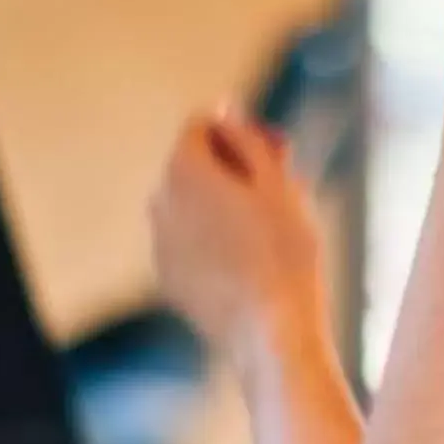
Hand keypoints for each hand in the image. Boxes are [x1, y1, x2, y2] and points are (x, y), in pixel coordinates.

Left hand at [149, 108, 328, 368]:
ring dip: (224, 206)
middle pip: (195, 166)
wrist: (271, 331)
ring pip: (192, 207)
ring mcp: (161, 244)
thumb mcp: (277, 183)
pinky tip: (252, 263)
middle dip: (234, 168)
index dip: (242, 130)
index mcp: (185, 170)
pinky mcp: (169, 279)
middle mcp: (160, 203)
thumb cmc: (283, 252)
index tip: (278, 150)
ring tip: (271, 230)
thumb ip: (247, 138)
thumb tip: (226, 112)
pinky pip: (190, 244)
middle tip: (283, 185)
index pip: (202, 125)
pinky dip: (214, 242)